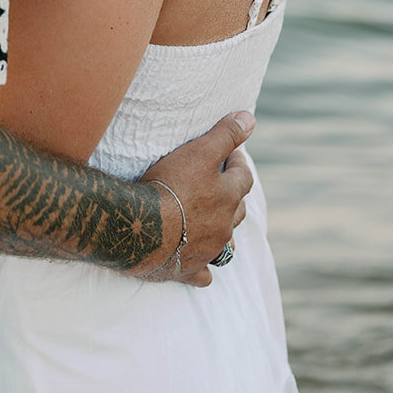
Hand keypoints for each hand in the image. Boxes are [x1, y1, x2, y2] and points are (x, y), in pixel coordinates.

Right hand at [139, 112, 254, 286]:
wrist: (141, 228)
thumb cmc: (170, 185)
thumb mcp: (199, 152)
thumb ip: (225, 135)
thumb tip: (250, 118)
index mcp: (228, 199)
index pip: (243, 177)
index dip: (238, 163)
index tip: (231, 154)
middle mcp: (223, 228)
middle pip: (238, 211)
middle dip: (233, 196)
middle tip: (221, 184)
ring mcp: (207, 252)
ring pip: (225, 244)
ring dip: (222, 232)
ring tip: (213, 222)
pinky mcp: (186, 270)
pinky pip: (202, 274)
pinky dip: (203, 269)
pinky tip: (200, 265)